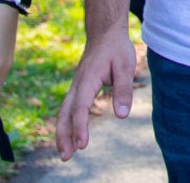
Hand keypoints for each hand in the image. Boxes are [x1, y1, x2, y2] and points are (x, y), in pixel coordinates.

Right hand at [54, 25, 138, 160]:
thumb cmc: (116, 49)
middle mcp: (77, 84)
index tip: (83, 144)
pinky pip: (69, 109)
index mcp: (87, 79)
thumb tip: (122, 115)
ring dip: (63, 133)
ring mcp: (76, 86)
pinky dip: (67, 124)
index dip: (80, 127)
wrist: (105, 33)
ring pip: (64, 112)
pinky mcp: (78, 88)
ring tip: (66, 153)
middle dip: (64, 135)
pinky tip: (72, 137)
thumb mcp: (125, 66)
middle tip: (66, 156)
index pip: (80, 107)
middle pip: (65, 113)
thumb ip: (123, 90)